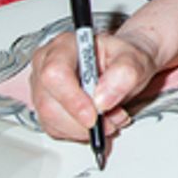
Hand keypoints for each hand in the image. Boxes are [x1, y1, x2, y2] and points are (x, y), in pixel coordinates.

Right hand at [29, 29, 160, 140]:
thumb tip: (102, 99)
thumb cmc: (125, 59)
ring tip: (109, 120)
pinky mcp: (45, 107)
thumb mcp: (135, 60)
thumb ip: (123, 74)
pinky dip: (79, 133)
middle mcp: (47, 63)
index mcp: (65, 45)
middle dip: (82, 121)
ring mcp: (43, 86)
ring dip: (83, 129)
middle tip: (110, 120)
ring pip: (51, 120)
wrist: (124, 67)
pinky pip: (55, 129)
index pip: (55, 73)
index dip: (72, 99)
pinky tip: (97, 122)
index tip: (94, 115)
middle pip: (49, 103)